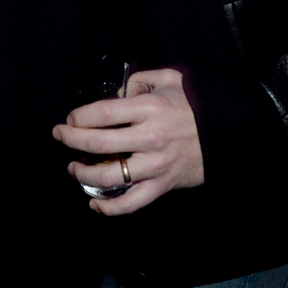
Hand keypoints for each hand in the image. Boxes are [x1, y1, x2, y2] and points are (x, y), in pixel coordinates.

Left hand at [54, 68, 203, 215]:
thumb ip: (139, 80)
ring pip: (108, 177)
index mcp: (149, 108)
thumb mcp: (170, 79)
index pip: (102, 113)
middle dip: (71, 140)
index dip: (79, 116)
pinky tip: (94, 203)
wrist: (228, 132)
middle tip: (60, 136)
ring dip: (83, 173)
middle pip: (98, 143)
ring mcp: (155, 165)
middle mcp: (150, 137)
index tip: (71, 118)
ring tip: (73, 167)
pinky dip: (109, 208)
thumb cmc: (195, 104)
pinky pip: (132, 203)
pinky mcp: (163, 185)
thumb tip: (117, 93)